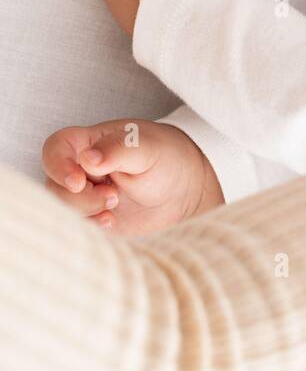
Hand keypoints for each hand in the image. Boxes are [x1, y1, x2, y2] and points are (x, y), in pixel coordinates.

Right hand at [41, 117, 224, 235]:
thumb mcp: (148, 147)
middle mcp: (81, 169)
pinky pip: (77, 226)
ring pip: (61, 208)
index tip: (79, 182)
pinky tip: (110, 221)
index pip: (55, 149)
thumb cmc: (166, 157)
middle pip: (54, 185)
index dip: (58, 166)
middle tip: (112, 196)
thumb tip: (87, 158)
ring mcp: (85, 195)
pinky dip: (89, 227)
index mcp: (89, 143)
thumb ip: (118, 149)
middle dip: (79, 197)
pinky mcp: (93, 217)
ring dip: (85, 211)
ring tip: (114, 203)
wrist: (185, 189)